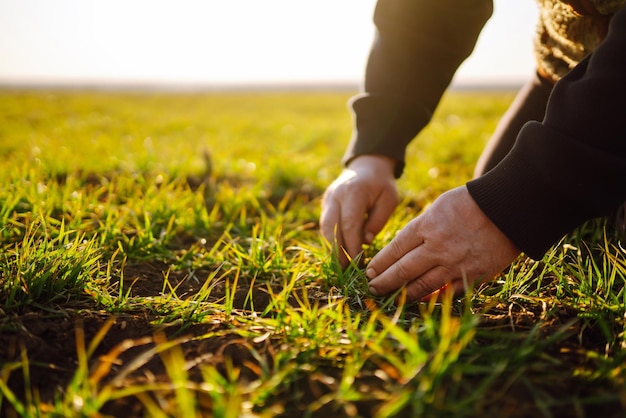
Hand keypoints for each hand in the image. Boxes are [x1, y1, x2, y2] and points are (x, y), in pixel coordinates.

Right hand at [320, 155, 398, 266]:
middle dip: (336, 250)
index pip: (349, 223)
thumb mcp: (389, 200)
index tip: (357, 262)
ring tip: (340, 266)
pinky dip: (330, 240)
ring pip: (325, 227)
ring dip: (331, 247)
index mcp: (354, 192)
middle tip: (344, 270)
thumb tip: (365, 241)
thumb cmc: (382, 185)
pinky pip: (325, 224)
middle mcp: (336, 195)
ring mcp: (328, 199)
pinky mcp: (325, 204)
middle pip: (331, 226)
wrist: (367, 166)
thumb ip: (378, 220)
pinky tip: (338, 254)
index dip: (351, 245)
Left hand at [367, 186, 519, 300]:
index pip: (394, 250)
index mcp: (426, 227)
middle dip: (384, 282)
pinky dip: (433, 298)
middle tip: (372, 288)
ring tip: (391, 297)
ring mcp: (455, 264)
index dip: (380, 263)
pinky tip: (421, 301)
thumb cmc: (471, 203)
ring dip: (403, 294)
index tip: (370, 271)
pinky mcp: (473, 276)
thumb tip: (402, 248)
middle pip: (402, 271)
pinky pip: (448, 293)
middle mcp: (437, 248)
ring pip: (422, 286)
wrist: (509, 208)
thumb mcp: (438, 207)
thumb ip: (420, 228)